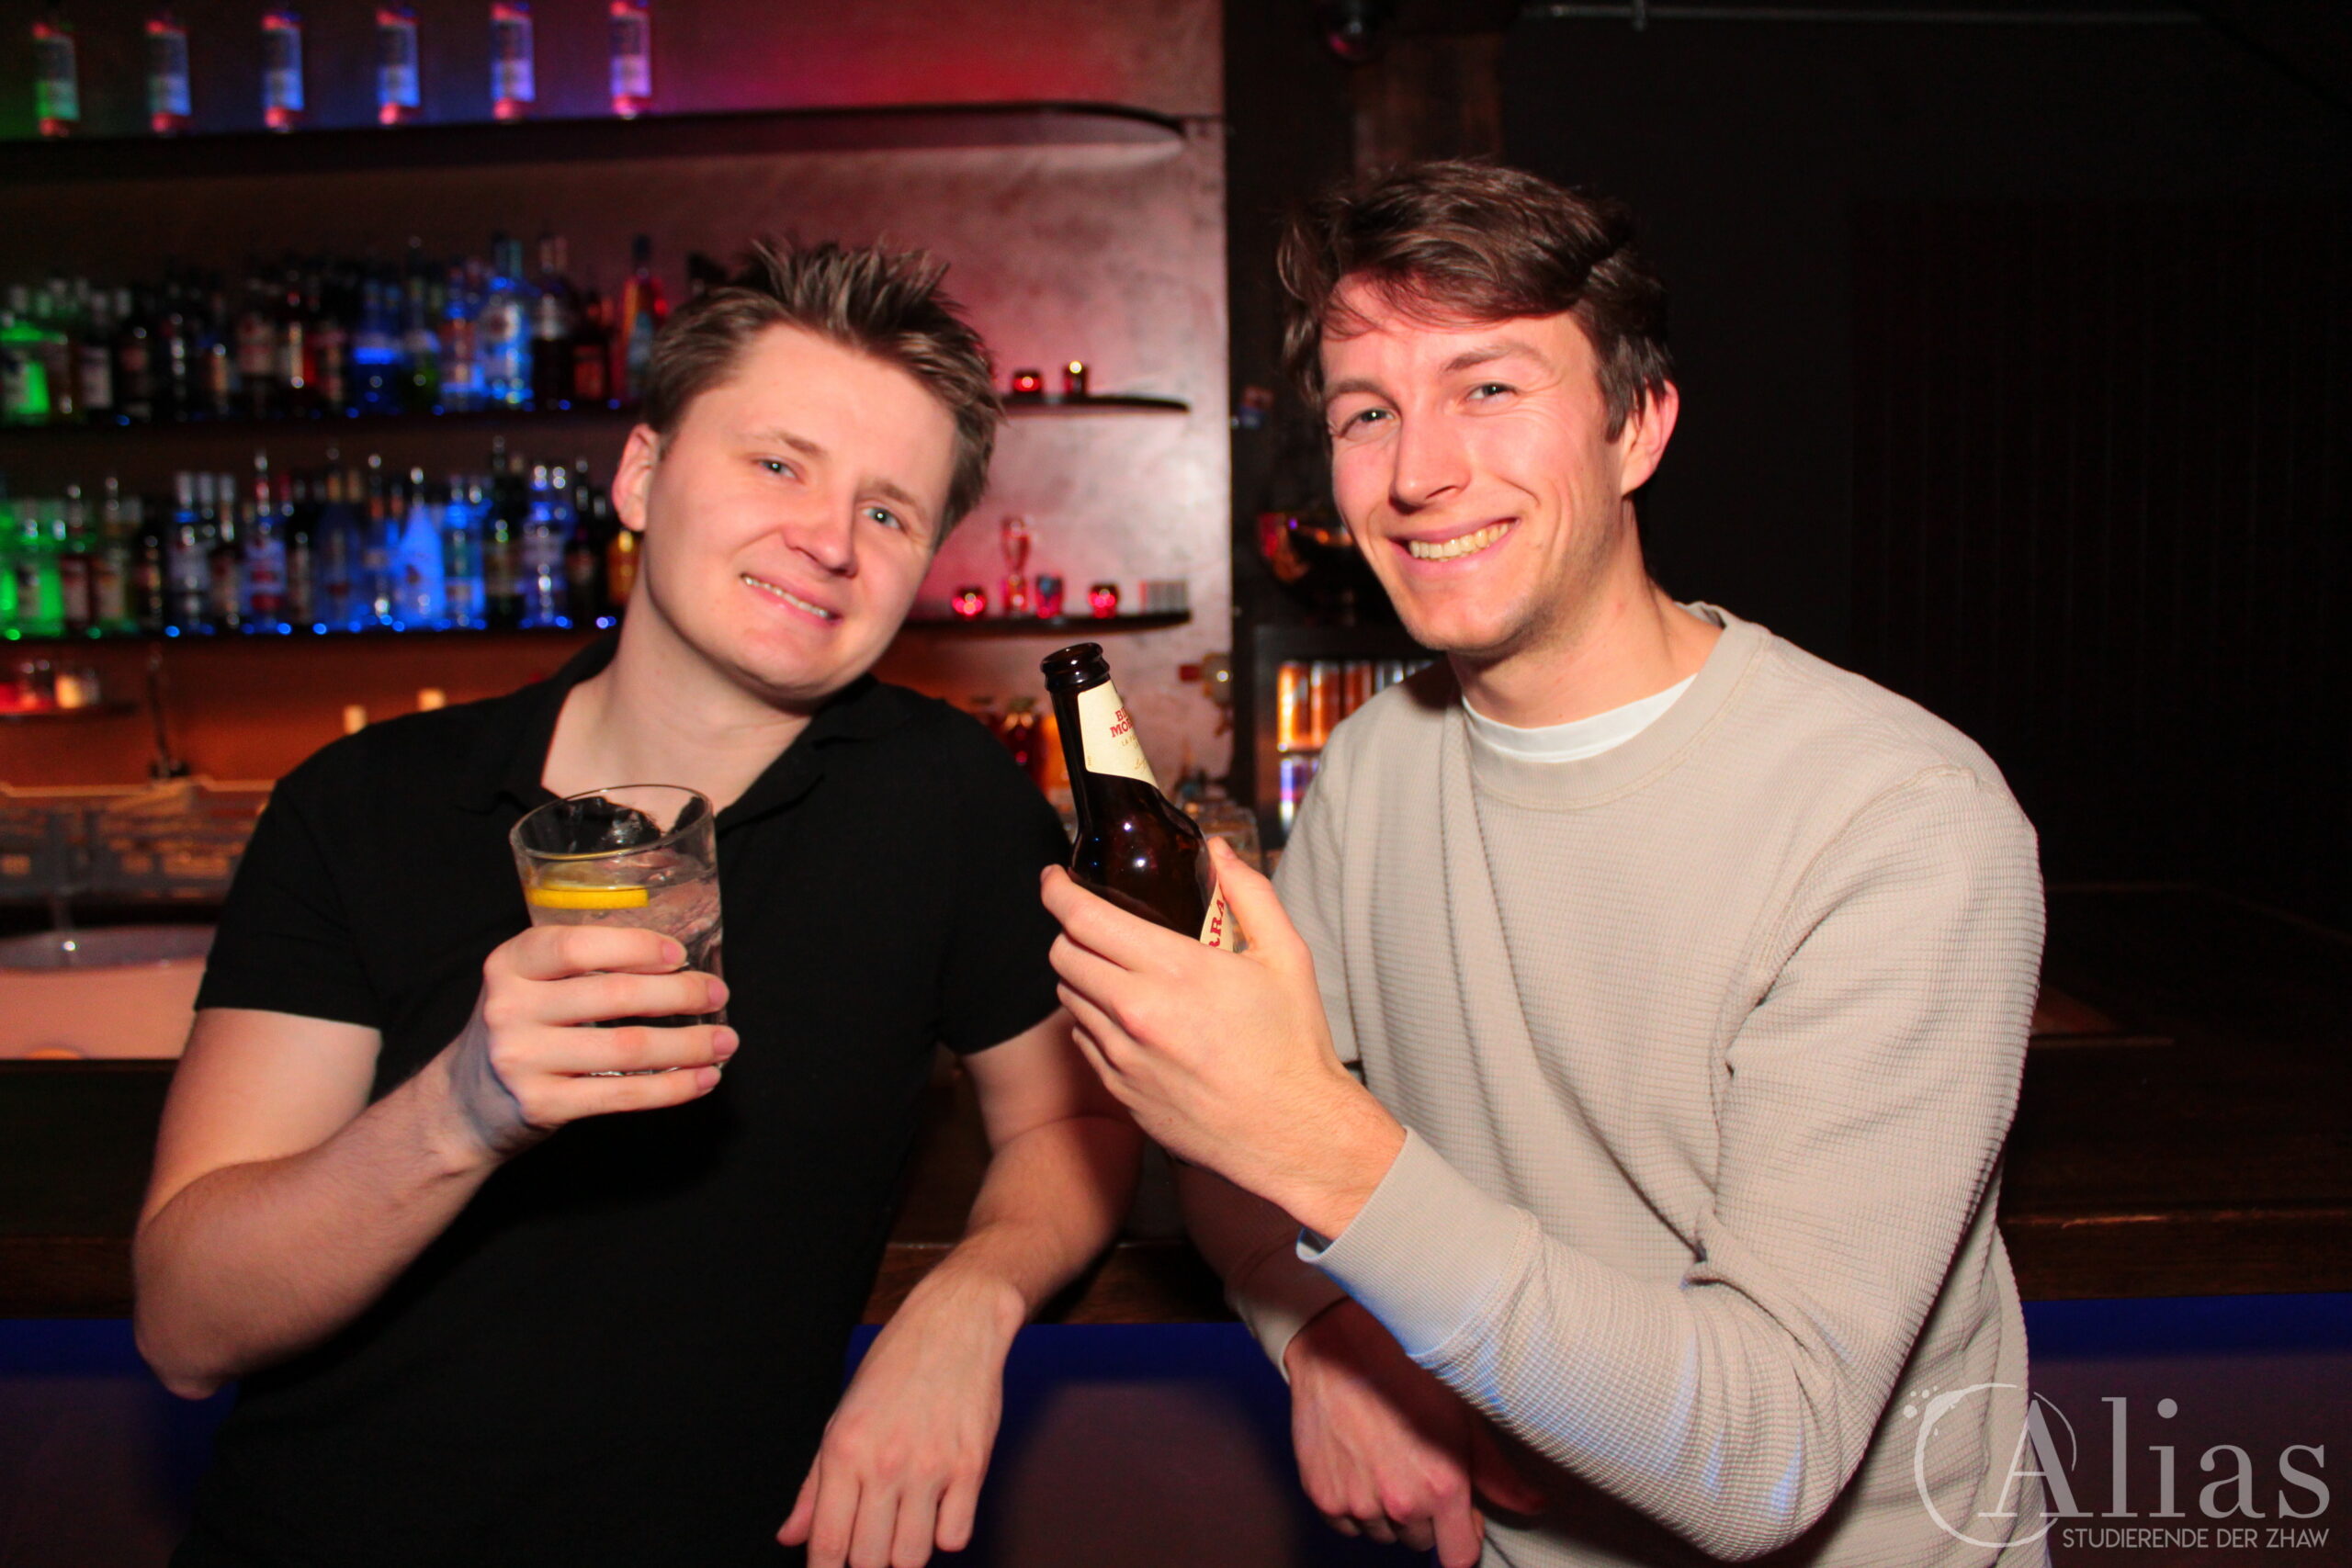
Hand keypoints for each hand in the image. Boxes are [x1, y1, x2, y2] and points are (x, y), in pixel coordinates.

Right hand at [438, 924, 733, 1161]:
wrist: (464, 1104)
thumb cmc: (520, 1031)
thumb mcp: (529, 984)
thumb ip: (580, 966)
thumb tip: (675, 960)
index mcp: (510, 964)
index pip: (576, 945)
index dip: (635, 947)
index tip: (680, 954)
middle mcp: (510, 1009)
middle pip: (613, 996)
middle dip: (679, 994)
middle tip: (718, 994)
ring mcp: (523, 1060)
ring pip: (626, 1048)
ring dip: (688, 1045)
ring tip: (725, 1042)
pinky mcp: (541, 1105)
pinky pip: (622, 1095)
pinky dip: (672, 1087)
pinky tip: (702, 1078)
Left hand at [777, 1269, 1020, 1567]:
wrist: (954, 1324)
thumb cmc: (895, 1365)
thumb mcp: (842, 1417)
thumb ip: (814, 1485)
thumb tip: (790, 1536)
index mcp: (844, 1450)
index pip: (827, 1544)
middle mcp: (885, 1463)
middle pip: (870, 1560)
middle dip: (867, 1562)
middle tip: (872, 1541)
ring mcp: (931, 1467)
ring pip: (912, 1557)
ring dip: (905, 1552)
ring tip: (904, 1528)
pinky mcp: (972, 1466)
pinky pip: (955, 1537)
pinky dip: (945, 1534)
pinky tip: (938, 1510)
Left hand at [1041, 838, 1403, 1237]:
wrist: (1294, 1133)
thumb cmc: (1293, 1046)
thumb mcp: (1286, 957)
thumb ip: (1249, 894)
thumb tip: (1217, 851)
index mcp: (1175, 971)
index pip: (1083, 918)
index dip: (1057, 890)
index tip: (1055, 879)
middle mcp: (1137, 1013)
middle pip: (1062, 955)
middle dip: (1069, 931)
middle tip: (1093, 925)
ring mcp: (1123, 1057)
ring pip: (1068, 998)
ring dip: (1082, 976)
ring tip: (1116, 971)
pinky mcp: (1121, 1092)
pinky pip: (1085, 1042)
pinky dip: (1095, 1021)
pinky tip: (1130, 1018)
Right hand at [1286, 1300, 1545, 1567]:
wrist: (1338, 1347)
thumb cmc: (1405, 1373)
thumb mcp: (1463, 1416)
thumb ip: (1498, 1473)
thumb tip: (1534, 1505)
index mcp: (1442, 1488)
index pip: (1459, 1557)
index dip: (1462, 1536)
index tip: (1458, 1515)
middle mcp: (1400, 1503)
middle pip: (1421, 1541)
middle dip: (1424, 1514)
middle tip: (1417, 1466)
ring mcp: (1358, 1503)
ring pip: (1383, 1533)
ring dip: (1387, 1510)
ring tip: (1385, 1458)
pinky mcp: (1323, 1497)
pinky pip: (1347, 1524)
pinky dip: (1353, 1504)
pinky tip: (1358, 1464)